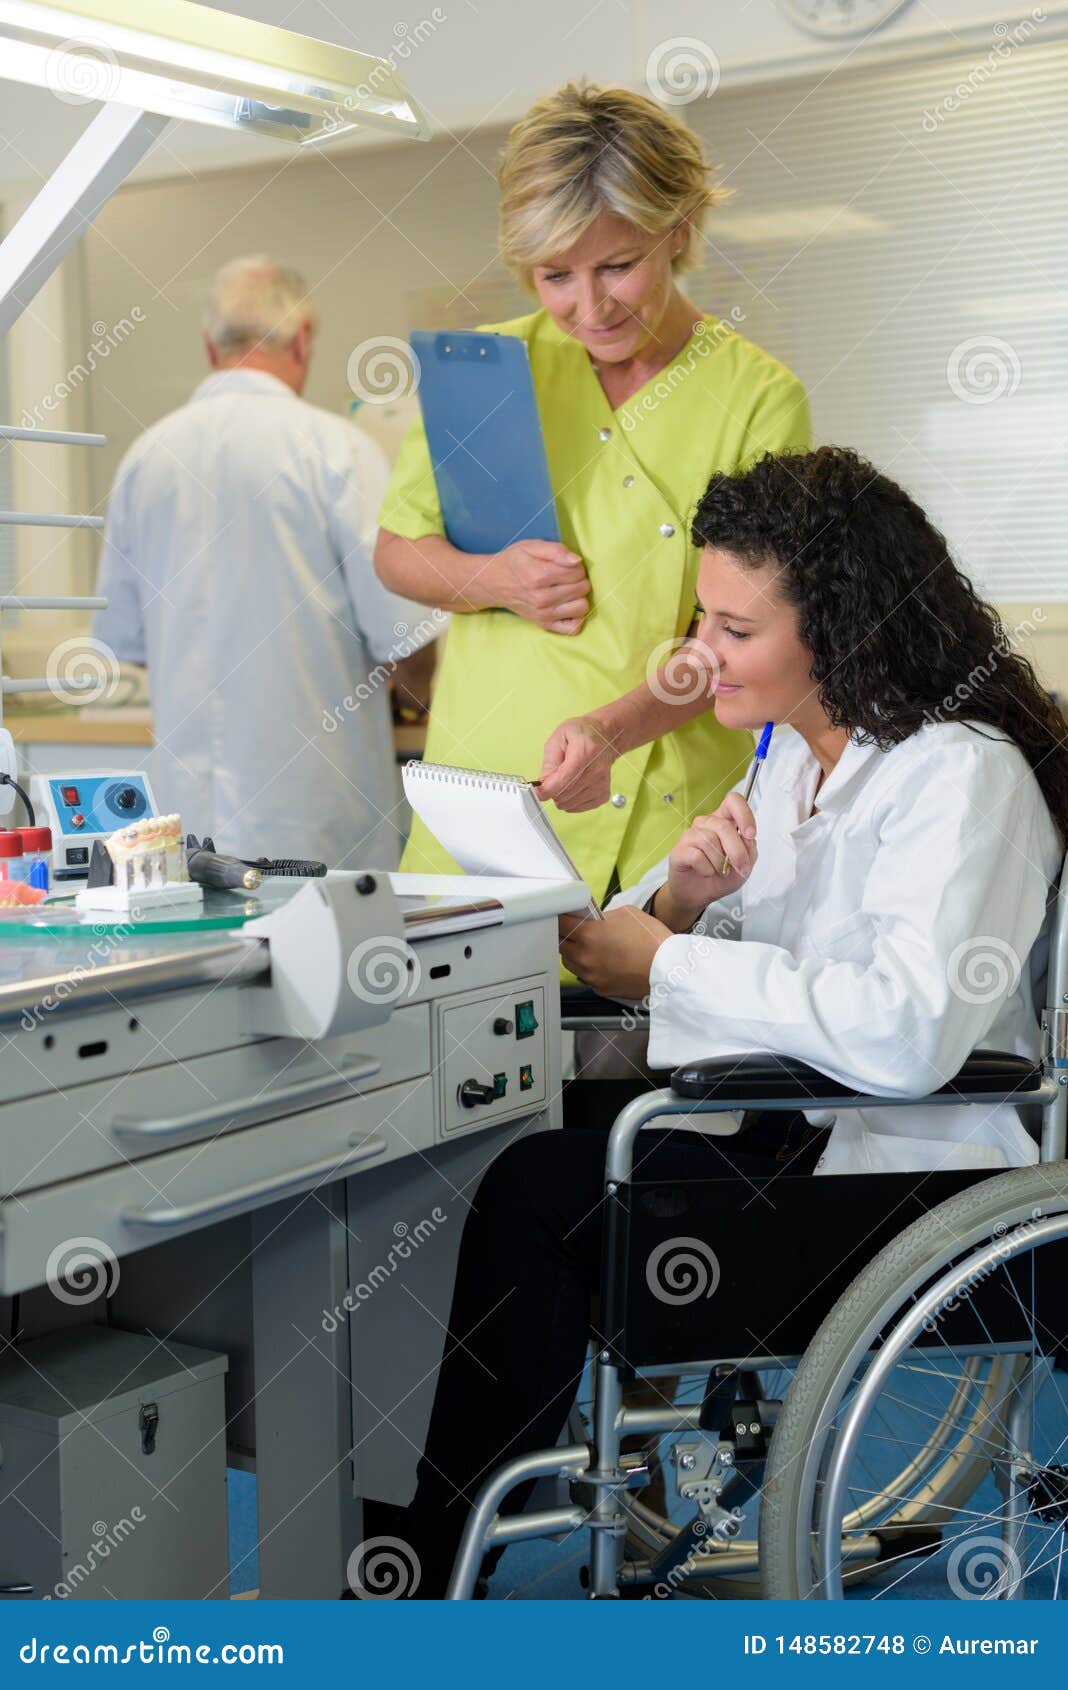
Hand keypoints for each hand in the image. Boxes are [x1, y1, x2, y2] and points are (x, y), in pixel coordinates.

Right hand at [491, 540, 589, 633]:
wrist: (495, 583)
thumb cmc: (515, 562)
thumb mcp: (531, 546)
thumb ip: (556, 550)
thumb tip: (577, 561)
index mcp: (538, 576)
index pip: (578, 571)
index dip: (576, 565)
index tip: (565, 565)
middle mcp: (541, 598)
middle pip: (582, 588)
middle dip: (579, 579)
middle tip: (566, 577)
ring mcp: (544, 614)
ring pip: (582, 607)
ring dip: (579, 597)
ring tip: (568, 590)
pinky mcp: (545, 625)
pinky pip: (573, 628)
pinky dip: (575, 617)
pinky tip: (567, 606)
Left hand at [538, 714, 619, 810]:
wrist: (604, 737)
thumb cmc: (582, 735)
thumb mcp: (558, 739)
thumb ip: (549, 763)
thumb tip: (542, 786)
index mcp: (586, 751)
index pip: (564, 779)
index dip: (547, 789)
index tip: (537, 791)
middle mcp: (597, 770)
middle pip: (565, 794)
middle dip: (552, 789)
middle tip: (553, 777)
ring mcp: (602, 784)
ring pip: (569, 804)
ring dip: (561, 795)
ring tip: (565, 779)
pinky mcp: (603, 795)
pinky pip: (577, 808)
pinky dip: (570, 801)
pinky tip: (573, 787)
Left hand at [558, 906, 670, 999]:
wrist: (668, 968)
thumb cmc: (651, 939)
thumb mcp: (626, 913)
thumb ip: (603, 916)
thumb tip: (593, 919)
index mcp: (588, 934)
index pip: (560, 923)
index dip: (562, 917)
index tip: (564, 915)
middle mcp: (584, 956)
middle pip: (560, 943)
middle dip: (566, 935)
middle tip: (577, 929)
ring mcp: (590, 974)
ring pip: (569, 962)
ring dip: (574, 953)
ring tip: (590, 947)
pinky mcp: (599, 988)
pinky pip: (585, 976)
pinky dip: (589, 968)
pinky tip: (603, 961)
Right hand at [666, 792, 757, 923]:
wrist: (698, 895)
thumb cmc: (720, 877)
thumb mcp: (744, 866)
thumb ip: (749, 850)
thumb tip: (747, 838)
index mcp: (723, 821)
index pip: (733, 801)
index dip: (744, 814)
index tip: (750, 834)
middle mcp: (706, 824)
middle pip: (723, 826)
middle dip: (737, 851)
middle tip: (741, 868)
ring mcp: (690, 835)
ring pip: (710, 840)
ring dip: (720, 863)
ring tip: (719, 871)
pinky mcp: (679, 850)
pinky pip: (697, 855)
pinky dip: (707, 869)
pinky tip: (706, 872)